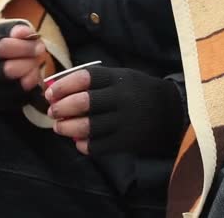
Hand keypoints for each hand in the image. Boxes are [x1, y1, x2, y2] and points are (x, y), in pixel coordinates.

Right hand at [0, 23, 44, 110]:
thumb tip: (27, 33)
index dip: (25, 47)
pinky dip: (32, 88)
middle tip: (39, 57)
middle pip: (9, 70)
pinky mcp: (0, 103)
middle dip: (30, 62)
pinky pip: (23, 98)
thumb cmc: (3, 44)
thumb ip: (18, 30)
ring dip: (33, 75)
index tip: (40, 47)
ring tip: (35, 66)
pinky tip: (33, 77)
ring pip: (17, 87)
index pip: (2, 47)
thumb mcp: (7, 32)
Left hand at [45, 66, 183, 156]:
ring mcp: (126, 121)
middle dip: (61, 108)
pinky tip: (78, 142)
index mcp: (119, 78)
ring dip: (67, 128)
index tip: (50, 93)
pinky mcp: (128, 142)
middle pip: (84, 102)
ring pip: (88, 126)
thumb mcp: (122, 77)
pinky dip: (83, 145)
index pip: (85, 78)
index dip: (63, 86)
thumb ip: (94, 82)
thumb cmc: (138, 92)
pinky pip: (98, 146)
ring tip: (59, 128)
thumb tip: (56, 88)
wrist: (173, 113)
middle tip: (52, 112)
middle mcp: (122, 98)